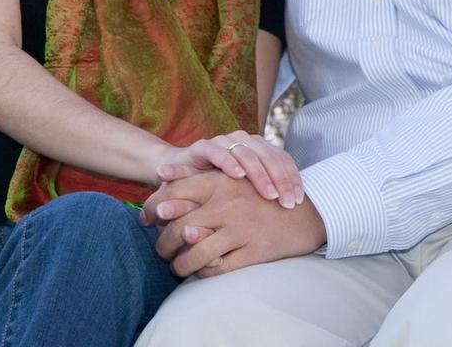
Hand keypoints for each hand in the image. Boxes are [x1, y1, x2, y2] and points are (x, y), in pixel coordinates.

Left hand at [144, 170, 326, 277]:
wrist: (305, 214)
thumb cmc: (262, 196)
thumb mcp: (232, 180)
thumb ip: (200, 180)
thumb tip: (161, 180)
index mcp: (223, 181)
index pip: (176, 191)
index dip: (154, 206)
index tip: (146, 218)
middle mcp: (229, 204)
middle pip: (179, 226)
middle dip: (163, 242)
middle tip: (159, 251)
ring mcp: (242, 229)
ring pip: (195, 253)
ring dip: (180, 264)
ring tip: (175, 267)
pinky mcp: (254, 251)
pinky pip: (218, 269)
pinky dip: (204, 273)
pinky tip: (200, 271)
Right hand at [156, 132, 302, 209]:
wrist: (178, 176)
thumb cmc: (218, 188)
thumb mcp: (244, 192)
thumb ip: (265, 193)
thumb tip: (297, 209)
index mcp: (259, 148)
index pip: (282, 159)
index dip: (292, 178)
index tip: (299, 201)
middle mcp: (244, 141)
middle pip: (269, 156)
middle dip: (281, 180)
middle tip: (288, 203)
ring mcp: (224, 142)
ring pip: (248, 154)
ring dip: (260, 174)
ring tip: (270, 194)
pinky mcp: (203, 147)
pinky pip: (218, 152)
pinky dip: (229, 162)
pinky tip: (238, 176)